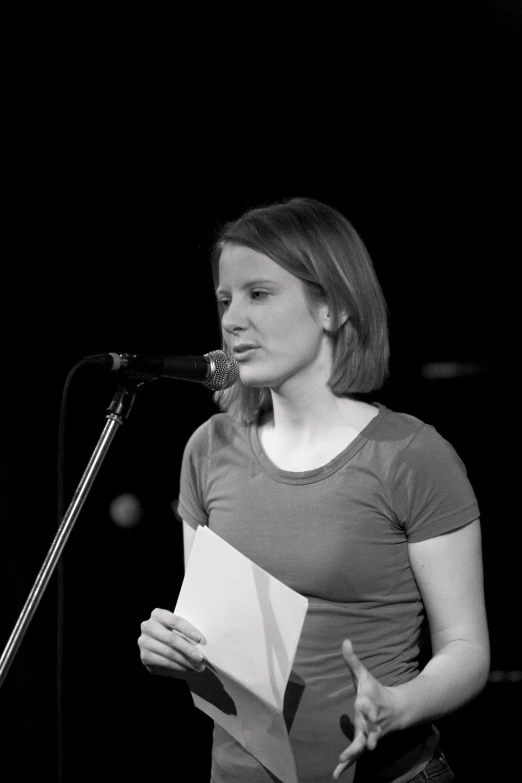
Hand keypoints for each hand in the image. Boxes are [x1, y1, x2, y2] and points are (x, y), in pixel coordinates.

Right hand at [138, 608, 206, 678]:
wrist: (159, 644)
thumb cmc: (174, 632)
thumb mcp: (178, 627)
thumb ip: (185, 630)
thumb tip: (202, 642)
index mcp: (158, 614)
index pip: (175, 621)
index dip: (188, 630)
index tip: (200, 639)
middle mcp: (148, 626)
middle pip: (171, 638)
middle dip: (188, 649)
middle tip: (201, 657)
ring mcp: (144, 642)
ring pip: (169, 653)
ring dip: (186, 661)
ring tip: (198, 666)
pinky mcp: (144, 656)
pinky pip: (165, 663)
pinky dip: (179, 667)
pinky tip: (188, 669)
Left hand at [333, 639, 397, 779]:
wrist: (396, 711)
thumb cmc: (376, 692)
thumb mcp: (364, 676)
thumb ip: (353, 661)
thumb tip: (345, 641)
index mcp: (370, 703)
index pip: (369, 703)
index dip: (367, 704)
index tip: (362, 702)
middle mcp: (371, 720)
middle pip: (369, 726)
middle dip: (366, 731)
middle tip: (363, 738)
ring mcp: (369, 734)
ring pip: (363, 744)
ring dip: (355, 751)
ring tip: (344, 759)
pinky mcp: (364, 743)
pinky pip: (356, 755)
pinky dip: (347, 764)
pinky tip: (336, 773)